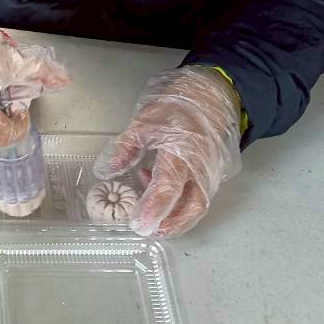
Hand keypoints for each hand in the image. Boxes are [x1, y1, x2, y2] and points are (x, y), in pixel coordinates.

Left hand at [96, 66, 240, 237]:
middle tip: (147, 229)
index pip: (169, 186)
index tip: (141, 225)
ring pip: (199, 203)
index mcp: (183, 149)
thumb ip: (126, 147)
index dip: (154, 207)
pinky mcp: (218, 172)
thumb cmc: (178, 104)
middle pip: (193, 206)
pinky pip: (202, 193)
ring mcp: (215, 171)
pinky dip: (182, 200)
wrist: (215, 93)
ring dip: (176, 213)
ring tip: (148, 205)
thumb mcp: (145, 120)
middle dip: (171, 224)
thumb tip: (105, 170)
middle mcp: (204, 165)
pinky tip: (161, 187)